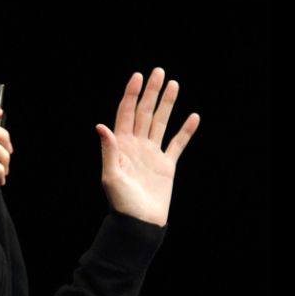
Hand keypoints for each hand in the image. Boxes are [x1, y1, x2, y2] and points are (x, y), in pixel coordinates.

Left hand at [95, 68, 199, 226]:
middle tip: (159, 71)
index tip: (138, 76)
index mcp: (121, 145)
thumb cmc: (120, 202)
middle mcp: (136, 145)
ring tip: (174, 84)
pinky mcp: (166, 165)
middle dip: (151, 92)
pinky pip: (177, 144)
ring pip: (160, 122)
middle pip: (144, 112)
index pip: (126, 113)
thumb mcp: (111, 176)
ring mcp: (152, 153)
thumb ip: (109, 150)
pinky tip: (193, 116)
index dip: (131, 94)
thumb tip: (101, 126)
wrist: (138, 224)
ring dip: (167, 104)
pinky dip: (185, 130)